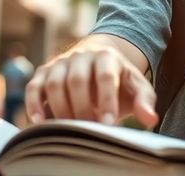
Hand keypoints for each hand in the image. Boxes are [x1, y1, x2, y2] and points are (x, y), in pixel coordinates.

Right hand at [24, 34, 157, 127]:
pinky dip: (34, 104)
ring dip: (60, 108)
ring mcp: (60, 63)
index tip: (109, 124)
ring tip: (71, 128)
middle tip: (89, 128)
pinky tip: (39, 122)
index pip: (106, 77)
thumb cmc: (120, 80)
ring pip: (54, 83)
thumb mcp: (136, 86)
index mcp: (107, 57)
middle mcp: (81, 56)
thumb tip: (150, 119)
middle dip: (82, 107)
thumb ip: (144, 101)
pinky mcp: (44, 72)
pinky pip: (34, 87)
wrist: (99, 60)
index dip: (107, 100)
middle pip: (77, 80)